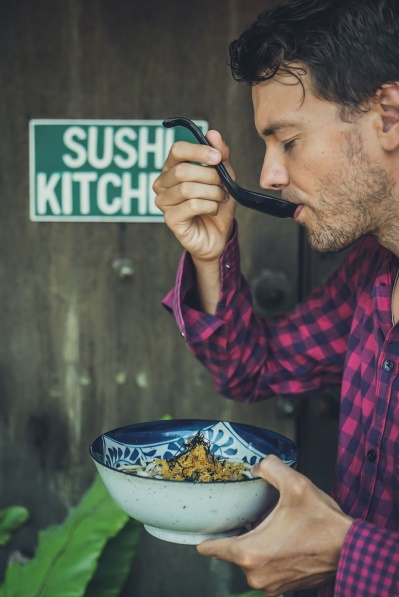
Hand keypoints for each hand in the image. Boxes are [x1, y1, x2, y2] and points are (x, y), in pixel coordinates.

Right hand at [153, 130, 235, 263]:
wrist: (217, 235)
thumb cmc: (216, 204)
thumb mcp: (224, 177)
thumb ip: (220, 156)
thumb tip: (212, 133)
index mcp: (172, 168)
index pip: (177, 150)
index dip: (198, 151)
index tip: (218, 158)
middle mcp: (162, 183)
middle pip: (183, 171)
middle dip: (210, 177)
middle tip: (223, 185)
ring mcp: (163, 202)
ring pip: (187, 189)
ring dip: (212, 193)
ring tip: (221, 198)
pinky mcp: (170, 219)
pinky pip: (191, 206)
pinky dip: (209, 206)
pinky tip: (213, 209)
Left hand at [197, 455, 352, 595]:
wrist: (352, 550)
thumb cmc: (323, 524)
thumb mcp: (295, 485)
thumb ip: (270, 468)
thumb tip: (257, 465)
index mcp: (250, 553)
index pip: (210, 549)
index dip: (204, 536)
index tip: (202, 525)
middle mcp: (256, 574)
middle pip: (231, 550)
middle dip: (239, 532)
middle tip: (250, 514)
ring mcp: (270, 584)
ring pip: (249, 559)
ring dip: (255, 543)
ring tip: (270, 525)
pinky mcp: (284, 587)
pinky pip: (265, 568)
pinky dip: (269, 554)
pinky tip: (282, 537)